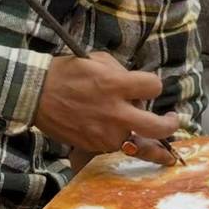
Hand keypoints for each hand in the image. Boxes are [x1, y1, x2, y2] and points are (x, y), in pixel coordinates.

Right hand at [33, 52, 178, 156]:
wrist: (36, 94)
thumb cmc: (67, 72)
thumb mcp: (98, 60)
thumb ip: (122, 73)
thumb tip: (136, 88)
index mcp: (116, 85)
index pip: (154, 87)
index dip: (154, 86)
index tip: (150, 87)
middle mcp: (115, 112)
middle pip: (158, 127)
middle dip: (171, 125)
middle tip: (173, 120)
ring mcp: (105, 133)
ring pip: (140, 145)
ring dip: (149, 142)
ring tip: (163, 148)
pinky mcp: (94, 146)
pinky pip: (118, 147)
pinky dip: (124, 144)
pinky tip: (127, 139)